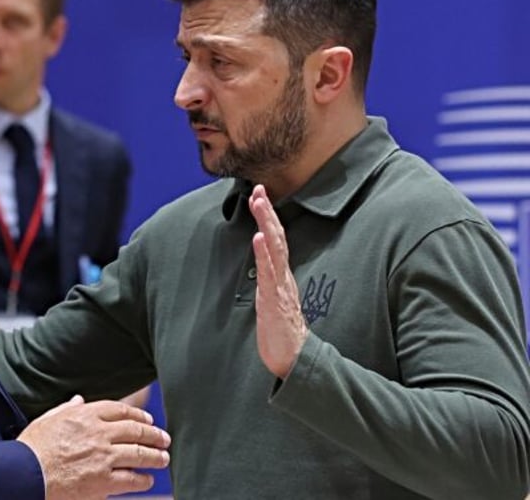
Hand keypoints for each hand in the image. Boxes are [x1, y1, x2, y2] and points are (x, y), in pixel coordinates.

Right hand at [17, 395, 170, 499]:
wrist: (26, 475)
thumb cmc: (31, 448)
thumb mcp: (47, 420)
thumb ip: (66, 408)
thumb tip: (78, 399)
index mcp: (86, 415)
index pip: (120, 410)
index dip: (138, 415)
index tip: (147, 420)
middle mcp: (99, 433)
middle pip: (136, 431)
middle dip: (154, 435)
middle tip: (164, 439)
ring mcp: (103, 457)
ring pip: (139, 454)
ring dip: (155, 456)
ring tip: (163, 458)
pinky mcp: (103, 481)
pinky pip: (131, 479)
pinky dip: (142, 480)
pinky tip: (147, 480)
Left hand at [249, 184, 308, 378]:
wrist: (294, 361)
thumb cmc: (282, 334)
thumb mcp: (273, 302)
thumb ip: (270, 285)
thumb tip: (263, 268)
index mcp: (282, 277)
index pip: (276, 241)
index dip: (269, 218)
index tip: (260, 196)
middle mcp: (283, 278)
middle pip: (277, 238)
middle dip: (267, 212)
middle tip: (258, 189)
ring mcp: (280, 288)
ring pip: (274, 250)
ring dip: (266, 224)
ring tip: (259, 203)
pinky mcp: (274, 301)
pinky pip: (269, 273)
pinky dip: (263, 253)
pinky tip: (257, 237)